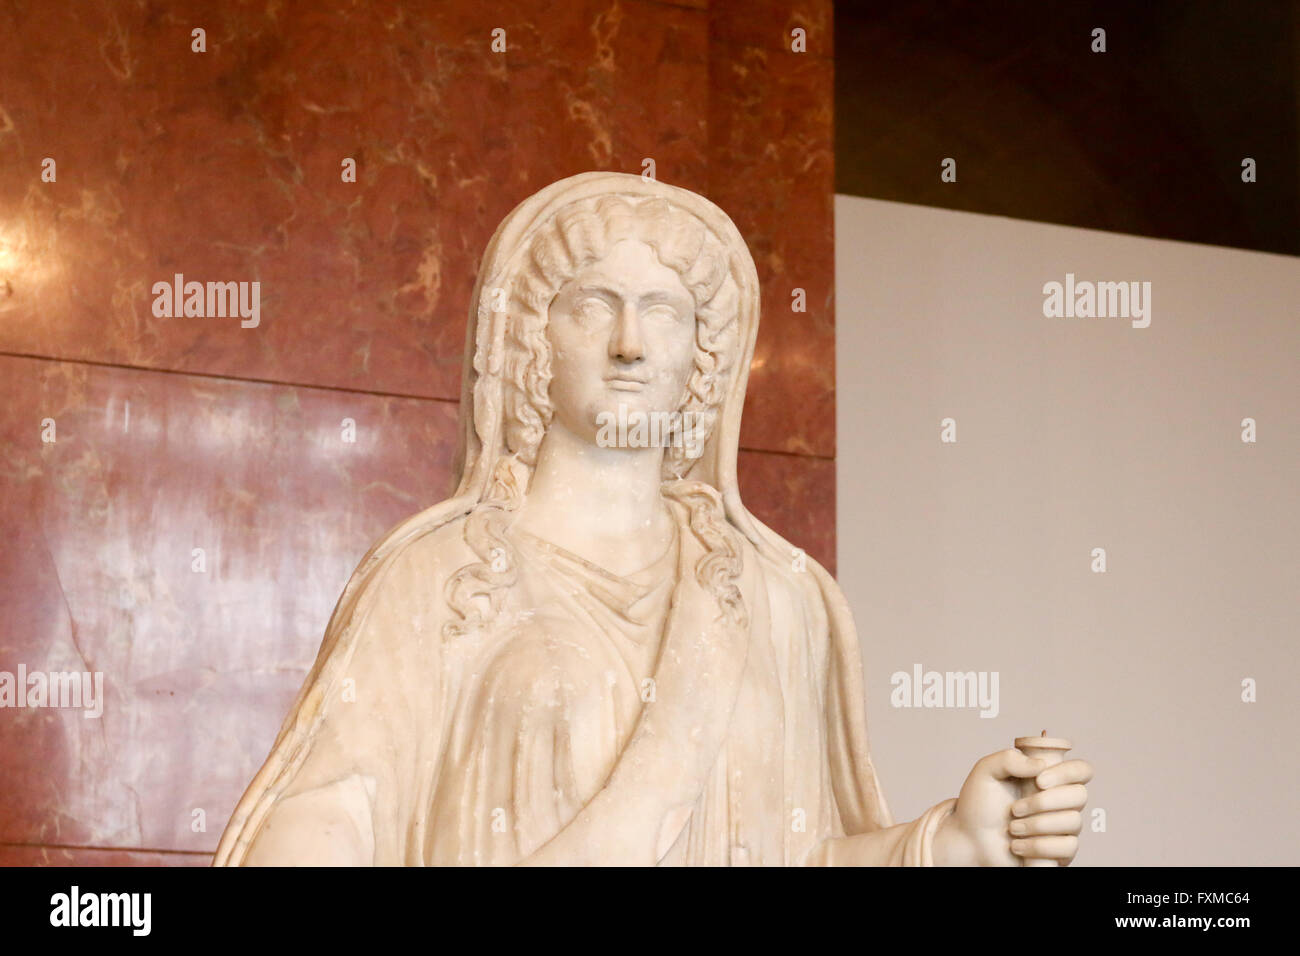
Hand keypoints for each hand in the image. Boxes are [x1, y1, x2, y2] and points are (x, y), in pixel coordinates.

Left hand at [932, 748, 1092, 865]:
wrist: (970, 839)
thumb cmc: (979, 805)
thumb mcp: (985, 772)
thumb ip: (1009, 758)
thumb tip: (1041, 765)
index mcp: (1048, 778)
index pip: (1081, 770)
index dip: (1067, 773)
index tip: (1039, 781)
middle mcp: (1061, 802)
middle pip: (1080, 795)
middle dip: (1043, 803)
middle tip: (1014, 809)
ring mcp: (1063, 828)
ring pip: (1074, 822)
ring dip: (1037, 825)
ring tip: (1012, 829)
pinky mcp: (1061, 852)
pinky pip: (1068, 847)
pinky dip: (1038, 846)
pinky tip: (1018, 846)